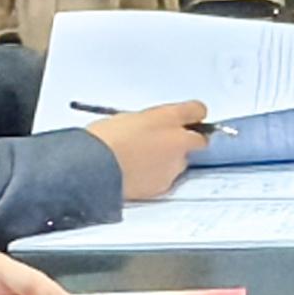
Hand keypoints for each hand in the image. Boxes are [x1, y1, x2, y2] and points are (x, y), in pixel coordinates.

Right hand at [85, 102, 211, 200]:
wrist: (95, 167)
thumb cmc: (105, 139)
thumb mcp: (127, 118)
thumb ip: (149, 121)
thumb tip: (152, 126)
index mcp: (168, 117)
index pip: (197, 110)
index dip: (193, 114)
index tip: (190, 117)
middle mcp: (178, 140)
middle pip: (198, 140)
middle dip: (187, 141)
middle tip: (165, 142)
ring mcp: (175, 165)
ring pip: (181, 161)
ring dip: (169, 160)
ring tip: (142, 161)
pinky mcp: (166, 184)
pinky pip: (168, 178)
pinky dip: (158, 176)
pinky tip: (138, 174)